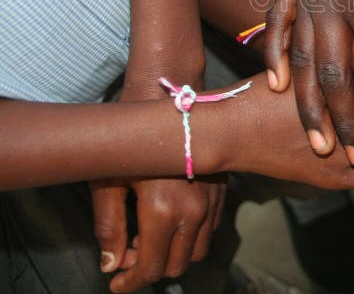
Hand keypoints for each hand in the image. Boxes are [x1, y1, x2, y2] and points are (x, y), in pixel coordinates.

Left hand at [91, 49, 215, 292]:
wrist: (171, 100)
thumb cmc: (133, 139)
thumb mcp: (109, 182)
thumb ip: (109, 228)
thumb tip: (111, 265)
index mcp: (163, 211)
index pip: (150, 268)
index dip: (130, 282)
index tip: (117, 282)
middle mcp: (193, 211)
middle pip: (176, 265)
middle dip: (150, 268)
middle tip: (129, 255)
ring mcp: (212, 201)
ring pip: (197, 251)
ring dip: (172, 254)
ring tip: (149, 239)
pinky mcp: (222, 191)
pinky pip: (210, 230)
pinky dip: (190, 236)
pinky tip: (170, 222)